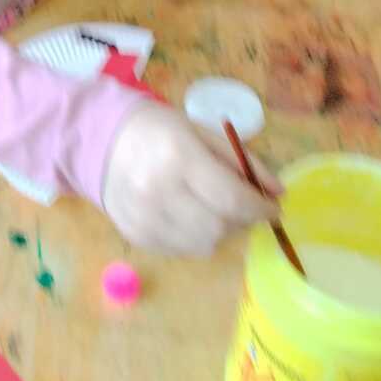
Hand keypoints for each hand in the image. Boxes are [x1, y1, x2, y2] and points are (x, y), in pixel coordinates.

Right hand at [102, 104, 281, 254]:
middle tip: (243, 207)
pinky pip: (181, 250)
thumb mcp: (203, 132)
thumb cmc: (160, 130)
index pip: (231, 199)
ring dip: (220, 232)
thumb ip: (242, 160)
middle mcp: (158, 192)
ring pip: (203, 245)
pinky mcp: (135, 236)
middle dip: (242, 221)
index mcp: (178, 158)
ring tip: (215, 210)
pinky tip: (190, 216)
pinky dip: (196, 238)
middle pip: (219, 228)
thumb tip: (278, 191)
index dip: (261, 208)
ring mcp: (143, 218)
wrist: (103, 141)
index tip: (274, 208)